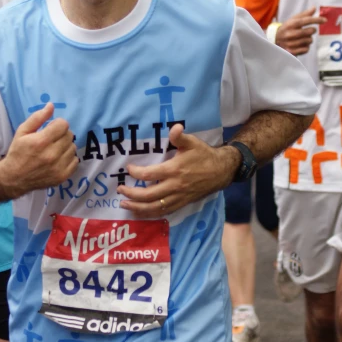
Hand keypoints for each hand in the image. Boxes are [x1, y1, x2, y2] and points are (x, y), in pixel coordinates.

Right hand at [0, 103, 77, 196]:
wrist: (14, 178)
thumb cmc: (18, 152)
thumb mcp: (22, 132)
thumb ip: (37, 117)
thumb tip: (51, 105)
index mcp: (41, 141)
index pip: (63, 125)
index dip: (57, 124)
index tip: (51, 128)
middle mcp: (52, 155)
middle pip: (69, 135)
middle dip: (62, 134)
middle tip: (52, 139)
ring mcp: (58, 167)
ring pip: (73, 147)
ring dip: (66, 146)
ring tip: (55, 149)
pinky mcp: (62, 176)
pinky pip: (75, 161)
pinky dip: (68, 158)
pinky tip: (59, 159)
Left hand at [118, 124, 240, 217]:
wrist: (221, 171)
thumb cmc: (204, 155)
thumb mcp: (193, 143)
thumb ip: (180, 137)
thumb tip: (175, 127)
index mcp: (174, 170)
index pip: (149, 175)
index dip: (136, 172)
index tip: (128, 168)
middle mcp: (174, 186)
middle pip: (148, 195)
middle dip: (132, 194)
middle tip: (120, 190)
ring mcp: (178, 197)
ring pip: (155, 207)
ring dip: (138, 208)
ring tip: (124, 206)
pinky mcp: (182, 203)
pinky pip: (164, 212)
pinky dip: (151, 214)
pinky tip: (141, 213)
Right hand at [275, 7, 325, 55]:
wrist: (274, 40)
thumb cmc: (287, 28)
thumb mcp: (293, 20)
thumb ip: (304, 14)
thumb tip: (314, 8)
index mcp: (291, 24)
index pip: (306, 20)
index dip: (317, 20)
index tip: (325, 20)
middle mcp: (290, 34)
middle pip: (309, 31)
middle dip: (313, 30)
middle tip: (311, 30)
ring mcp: (290, 43)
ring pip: (309, 41)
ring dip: (309, 39)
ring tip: (305, 38)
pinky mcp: (291, 52)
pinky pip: (306, 49)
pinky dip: (307, 47)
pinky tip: (302, 44)